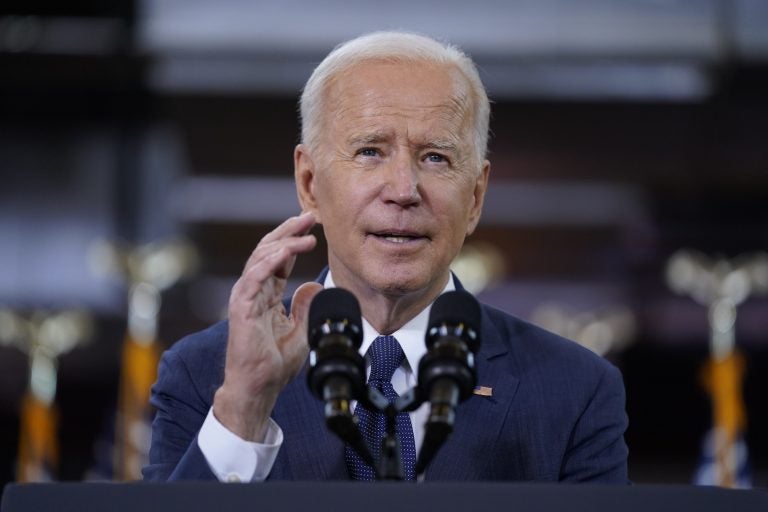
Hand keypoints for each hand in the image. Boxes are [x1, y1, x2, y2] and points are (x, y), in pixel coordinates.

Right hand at [213, 212, 322, 441]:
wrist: (259, 387)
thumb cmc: (274, 363)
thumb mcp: (300, 329)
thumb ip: (304, 306)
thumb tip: (314, 286)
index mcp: (265, 294)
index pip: (278, 258)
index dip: (294, 240)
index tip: (313, 226)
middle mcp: (254, 291)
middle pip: (268, 250)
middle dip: (289, 231)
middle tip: (310, 216)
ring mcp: (246, 297)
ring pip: (261, 258)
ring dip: (284, 241)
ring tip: (305, 231)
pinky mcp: (242, 308)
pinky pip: (254, 277)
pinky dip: (270, 261)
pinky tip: (286, 251)